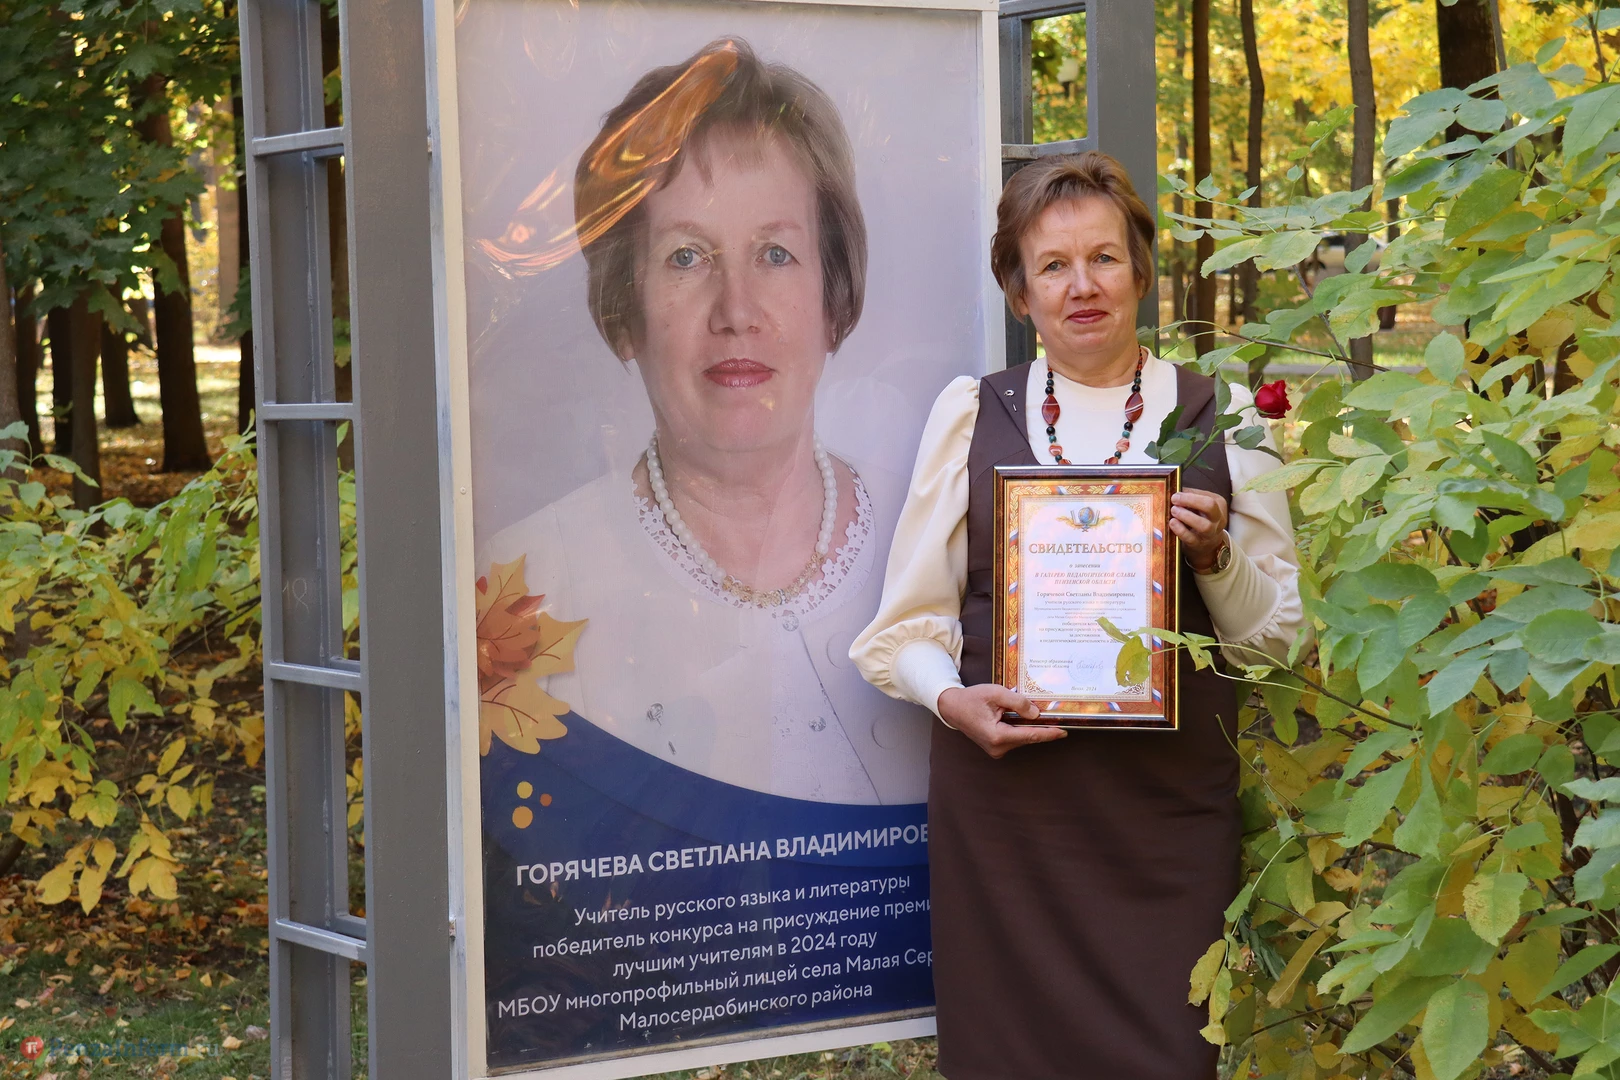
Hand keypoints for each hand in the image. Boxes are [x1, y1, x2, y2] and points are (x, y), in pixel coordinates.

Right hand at [937, 684, 1066, 758]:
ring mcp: (996, 750)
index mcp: (997, 736)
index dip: (1048, 734)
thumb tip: (1036, 713)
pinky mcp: (996, 747)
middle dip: (1041, 727)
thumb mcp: (995, 694)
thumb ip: (1018, 703)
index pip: (1029, 735)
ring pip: (1022, 738)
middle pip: (1027, 737)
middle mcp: (998, 747)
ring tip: (1036, 713)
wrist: (952, 708)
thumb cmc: (971, 699)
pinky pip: (1015, 738)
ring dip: (1030, 727)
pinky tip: (1024, 718)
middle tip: (1056, 717)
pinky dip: (1021, 729)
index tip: (1063, 732)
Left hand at [1170, 488, 1228, 571]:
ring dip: (1186, 516)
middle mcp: (1218, 519)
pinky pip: (1191, 538)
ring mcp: (1210, 533)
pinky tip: (1172, 523)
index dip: (1190, 496)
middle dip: (1191, 501)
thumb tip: (1174, 489)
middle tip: (1174, 501)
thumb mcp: (1200, 504)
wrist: (1207, 543)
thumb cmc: (1200, 518)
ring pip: (1204, 525)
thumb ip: (1190, 495)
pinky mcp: (1199, 544)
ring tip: (1173, 511)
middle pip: (1210, 507)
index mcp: (1219, 505)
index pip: (1208, 498)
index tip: (1175, 495)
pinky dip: (1180, 530)